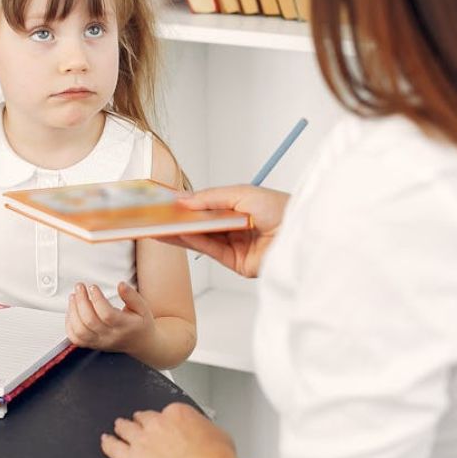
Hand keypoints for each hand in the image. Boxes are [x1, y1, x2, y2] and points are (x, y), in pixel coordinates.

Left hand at [66, 281, 154, 352]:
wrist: (141, 343)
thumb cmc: (140, 324)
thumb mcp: (142, 307)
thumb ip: (131, 296)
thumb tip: (121, 285)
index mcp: (124, 326)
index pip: (107, 314)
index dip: (97, 299)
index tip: (93, 287)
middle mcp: (110, 336)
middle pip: (90, 321)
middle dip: (81, 301)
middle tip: (79, 287)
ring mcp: (100, 342)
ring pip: (80, 331)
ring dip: (73, 312)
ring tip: (74, 297)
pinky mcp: (93, 345)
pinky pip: (76, 339)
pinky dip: (69, 325)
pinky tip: (71, 311)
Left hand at [101, 403, 243, 457]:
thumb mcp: (219, 435)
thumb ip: (206, 430)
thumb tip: (209, 434)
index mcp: (178, 413)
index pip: (165, 412)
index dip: (163, 419)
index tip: (165, 425)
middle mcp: (157, 423)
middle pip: (143, 417)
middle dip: (141, 421)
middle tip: (140, 422)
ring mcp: (141, 439)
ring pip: (125, 428)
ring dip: (122, 427)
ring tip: (118, 427)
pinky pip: (113, 448)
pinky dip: (108, 444)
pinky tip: (106, 442)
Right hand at [157, 185, 289, 277]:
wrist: (299, 233)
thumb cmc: (280, 208)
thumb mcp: (241, 194)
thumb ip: (210, 198)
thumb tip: (184, 199)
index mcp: (240, 207)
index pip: (207, 206)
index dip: (187, 204)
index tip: (166, 201)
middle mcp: (236, 227)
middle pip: (201, 224)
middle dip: (180, 219)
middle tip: (156, 215)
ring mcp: (236, 246)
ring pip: (202, 238)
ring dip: (180, 232)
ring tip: (159, 225)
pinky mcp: (237, 263)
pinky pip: (210, 250)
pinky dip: (193, 242)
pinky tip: (178, 233)